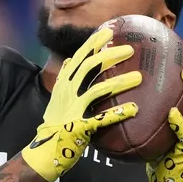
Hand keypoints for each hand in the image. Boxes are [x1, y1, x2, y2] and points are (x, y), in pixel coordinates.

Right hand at [21, 28, 141, 181]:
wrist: (44, 150)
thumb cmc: (55, 123)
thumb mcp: (57, 98)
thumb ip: (65, 79)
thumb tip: (71, 60)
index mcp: (64, 84)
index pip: (80, 57)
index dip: (94, 43)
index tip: (109, 31)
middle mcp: (67, 93)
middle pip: (90, 67)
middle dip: (110, 56)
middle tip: (130, 50)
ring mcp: (73, 110)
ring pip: (98, 90)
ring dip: (119, 82)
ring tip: (138, 77)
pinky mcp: (79, 127)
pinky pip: (101, 119)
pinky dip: (117, 113)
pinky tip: (133, 109)